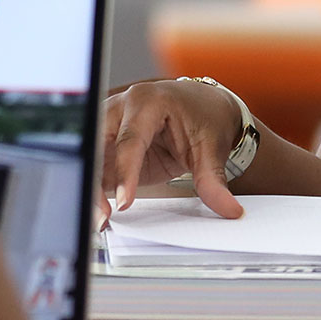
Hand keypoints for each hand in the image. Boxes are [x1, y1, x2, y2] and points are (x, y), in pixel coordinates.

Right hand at [98, 77, 246, 226]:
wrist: (205, 106)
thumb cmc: (205, 117)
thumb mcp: (211, 149)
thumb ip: (213, 181)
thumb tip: (228, 209)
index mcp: (148, 101)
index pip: (130, 139)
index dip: (126, 173)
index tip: (124, 202)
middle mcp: (122, 107)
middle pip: (99, 146)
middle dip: (96, 181)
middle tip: (102, 215)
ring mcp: (110, 124)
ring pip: (91, 157)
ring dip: (91, 188)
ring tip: (98, 219)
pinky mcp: (108, 143)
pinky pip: (95, 166)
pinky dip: (95, 188)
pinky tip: (98, 211)